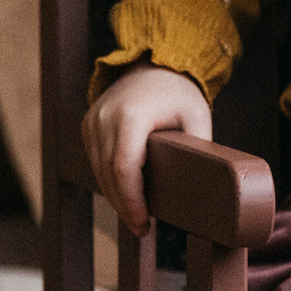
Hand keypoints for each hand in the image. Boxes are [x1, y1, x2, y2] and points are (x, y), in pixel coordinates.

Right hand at [83, 60, 211, 235]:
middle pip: (108, 175)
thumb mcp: (197, 118)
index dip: (131, 201)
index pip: (123, 168)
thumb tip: (203, 189)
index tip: (144, 224)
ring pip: (98, 171)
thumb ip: (197, 150)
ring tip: (136, 215)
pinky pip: (94, 160)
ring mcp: (93, 119)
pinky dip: (108, 179)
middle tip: (142, 228)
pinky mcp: (88, 124)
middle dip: (124, 206)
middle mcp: (106, 116)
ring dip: (115, 196)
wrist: (156, 62)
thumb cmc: (180, 93)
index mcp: (132, 115)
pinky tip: (124, 192)